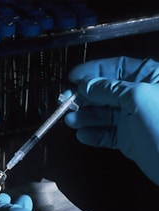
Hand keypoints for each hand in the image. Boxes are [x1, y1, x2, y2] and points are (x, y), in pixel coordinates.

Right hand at [64, 57, 158, 184]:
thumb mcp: (137, 98)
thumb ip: (109, 89)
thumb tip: (86, 85)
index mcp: (149, 78)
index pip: (117, 67)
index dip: (93, 71)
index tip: (73, 78)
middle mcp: (139, 97)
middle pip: (106, 92)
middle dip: (85, 97)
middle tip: (66, 102)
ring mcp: (133, 119)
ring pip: (103, 114)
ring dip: (85, 117)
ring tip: (70, 121)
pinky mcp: (128, 139)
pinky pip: (106, 134)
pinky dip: (93, 134)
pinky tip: (83, 135)